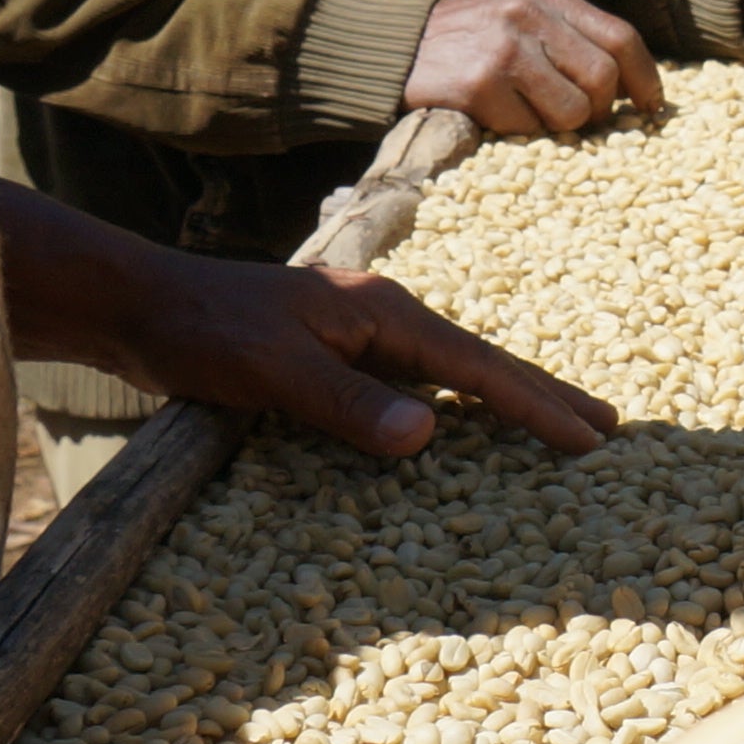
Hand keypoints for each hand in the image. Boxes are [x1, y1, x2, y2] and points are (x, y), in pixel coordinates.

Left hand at [0, 182, 613, 459]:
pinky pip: (410, 384)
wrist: (138, 306)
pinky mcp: (329, 356)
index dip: (535, 403)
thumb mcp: (275, 370)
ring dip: (501, 401)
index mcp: (383, 315)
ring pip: (448, 373)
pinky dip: (450, 406)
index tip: (590, 437)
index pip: (477, 366)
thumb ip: (348, 403)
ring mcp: (357, 336)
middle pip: (479, 362)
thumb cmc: (203, 333)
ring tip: (550, 427)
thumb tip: (430, 433)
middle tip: (604, 429)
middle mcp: (381, 319)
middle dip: (541, 395)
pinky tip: (455, 427)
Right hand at [407, 0, 667, 136]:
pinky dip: (518, 134)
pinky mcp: (477, 84)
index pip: (620, 36)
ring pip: (572, 111)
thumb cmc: (465, 42)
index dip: (645, 77)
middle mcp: (527, 14)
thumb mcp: (516, 17)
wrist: (389, 49)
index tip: (651, 105)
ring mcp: (503, 49)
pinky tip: (495, 118)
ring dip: (559, 127)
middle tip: (582, 123)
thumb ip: (566, 38)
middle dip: (601, 111)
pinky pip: (527, 128)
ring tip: (531, 117)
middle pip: (603, 78)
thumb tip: (629, 86)